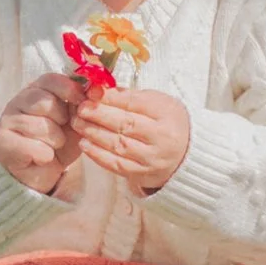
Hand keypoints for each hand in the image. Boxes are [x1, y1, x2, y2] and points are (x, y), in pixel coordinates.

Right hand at [0, 73, 81, 195]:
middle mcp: (18, 101)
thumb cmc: (60, 140)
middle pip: (45, 101)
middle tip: (62, 129)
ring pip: (40, 126)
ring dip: (55, 140)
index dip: (69, 89)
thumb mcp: (75, 120)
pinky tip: (42, 157)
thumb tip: (97, 90)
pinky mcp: (2, 142)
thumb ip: (83, 105)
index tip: (81, 101)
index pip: (50, 79)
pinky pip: (33, 147)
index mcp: (36, 90)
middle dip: (62, 119)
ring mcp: (7, 120)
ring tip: (54, 145)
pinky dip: (45, 155)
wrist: (43, 170)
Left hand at [72, 85, 190, 194]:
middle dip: (98, 114)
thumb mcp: (159, 102)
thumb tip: (100, 89)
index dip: (110, 98)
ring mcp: (152, 158)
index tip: (92, 92)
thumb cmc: (168, 122)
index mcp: (168, 113)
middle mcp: (162, 137)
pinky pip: (117, 165)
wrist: (187, 155)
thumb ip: (131, 96)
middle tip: (80, 108)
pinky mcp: (143, 174)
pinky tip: (84, 144)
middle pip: (126, 124)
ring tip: (78, 123)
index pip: (135, 103)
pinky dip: (98, 154)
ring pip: (118, 145)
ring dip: (93, 133)